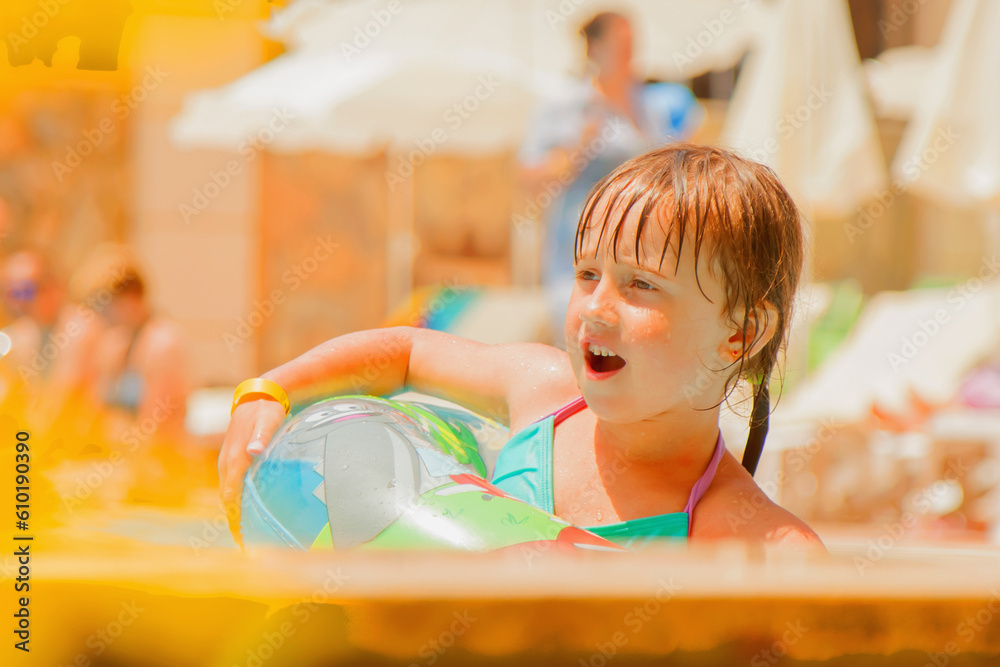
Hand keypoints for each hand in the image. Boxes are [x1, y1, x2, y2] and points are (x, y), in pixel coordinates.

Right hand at [217, 398, 287, 545]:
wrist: (258, 397)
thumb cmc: (267, 410)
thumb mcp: (268, 420)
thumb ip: (262, 436)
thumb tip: (253, 451)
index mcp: (235, 458)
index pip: (230, 495)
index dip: (234, 517)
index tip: (241, 538)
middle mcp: (226, 463)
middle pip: (226, 499)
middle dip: (233, 522)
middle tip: (246, 546)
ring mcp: (226, 462)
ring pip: (227, 493)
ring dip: (234, 513)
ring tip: (245, 536)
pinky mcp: (231, 460)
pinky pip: (231, 486)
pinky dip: (235, 501)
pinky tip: (247, 511)